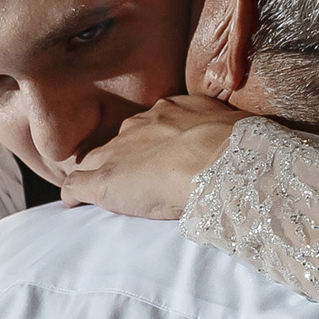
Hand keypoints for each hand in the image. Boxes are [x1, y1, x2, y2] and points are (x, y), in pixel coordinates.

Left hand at [60, 95, 245, 219]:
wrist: (218, 161)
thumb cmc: (236, 148)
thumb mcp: (235, 131)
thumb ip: (229, 135)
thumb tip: (244, 143)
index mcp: (170, 113)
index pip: (150, 128)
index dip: (151, 145)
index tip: (158, 158)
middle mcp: (139, 126)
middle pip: (120, 142)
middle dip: (122, 157)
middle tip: (132, 177)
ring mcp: (118, 152)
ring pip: (95, 160)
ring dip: (95, 174)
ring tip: (98, 192)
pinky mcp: (102, 180)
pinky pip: (76, 186)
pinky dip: (73, 195)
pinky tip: (74, 205)